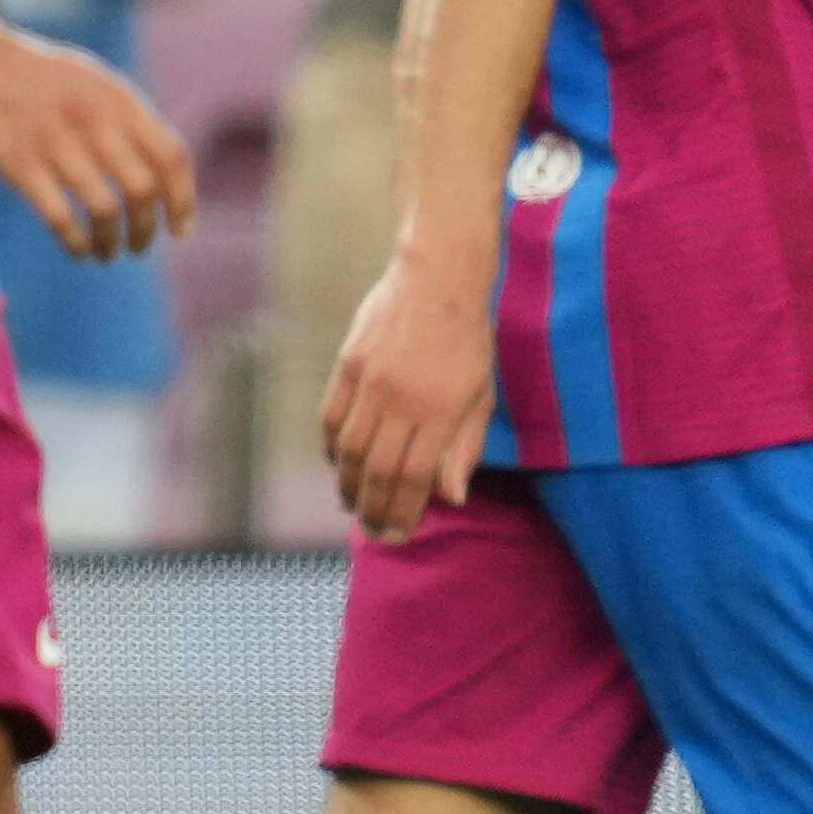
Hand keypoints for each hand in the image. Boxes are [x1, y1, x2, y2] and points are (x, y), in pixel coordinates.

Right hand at [0, 26, 195, 258]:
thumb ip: (127, 118)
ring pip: (104, 210)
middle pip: (143, 190)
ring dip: (111, 242)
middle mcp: (93, 120)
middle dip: (146, 229)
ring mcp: (55, 141)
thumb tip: (162, 169)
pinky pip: (61, 218)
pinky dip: (76, 243)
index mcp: (118, 100)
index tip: (179, 230)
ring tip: (106, 253)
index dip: (183, 201)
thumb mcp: (91, 81)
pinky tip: (78, 250)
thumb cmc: (33, 76)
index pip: (171, 158)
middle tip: (138, 246)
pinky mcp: (18, 162)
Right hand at [315, 244, 501, 538]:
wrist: (437, 279)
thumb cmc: (468, 340)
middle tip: (373, 531)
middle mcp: (402, 401)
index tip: (400, 534)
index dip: (405, 511)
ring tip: (353, 506)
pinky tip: (338, 465)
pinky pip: (332, 418)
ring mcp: (370, 382)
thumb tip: (453, 497)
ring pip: (351, 450)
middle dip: (375, 508)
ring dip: (350, 485)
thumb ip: (466, 447)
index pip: (415, 477)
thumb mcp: (481, 395)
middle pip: (380, 471)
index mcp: (441, 411)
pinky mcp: (348, 365)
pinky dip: (332, 448)